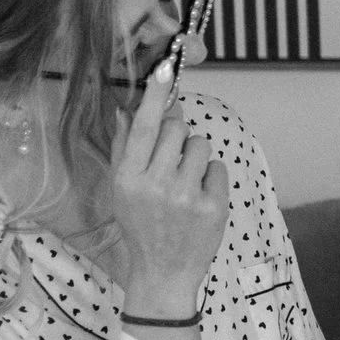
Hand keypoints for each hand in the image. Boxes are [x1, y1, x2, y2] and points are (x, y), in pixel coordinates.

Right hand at [106, 59, 226, 316]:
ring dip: (195, 156)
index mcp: (128, 177)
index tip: (166, 67)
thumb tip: (129, 109)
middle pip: (177, 129)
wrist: (163, 271)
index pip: (143, 126)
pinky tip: (199, 196)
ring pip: (201, 145)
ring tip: (185, 181)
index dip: (155, 95)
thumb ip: (125, 148)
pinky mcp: (214, 205)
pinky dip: (211, 177)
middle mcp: (156, 184)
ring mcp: (187, 195)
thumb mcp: (121, 189)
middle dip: (177, 135)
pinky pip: (218, 167)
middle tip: (172, 158)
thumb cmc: (140, 225)